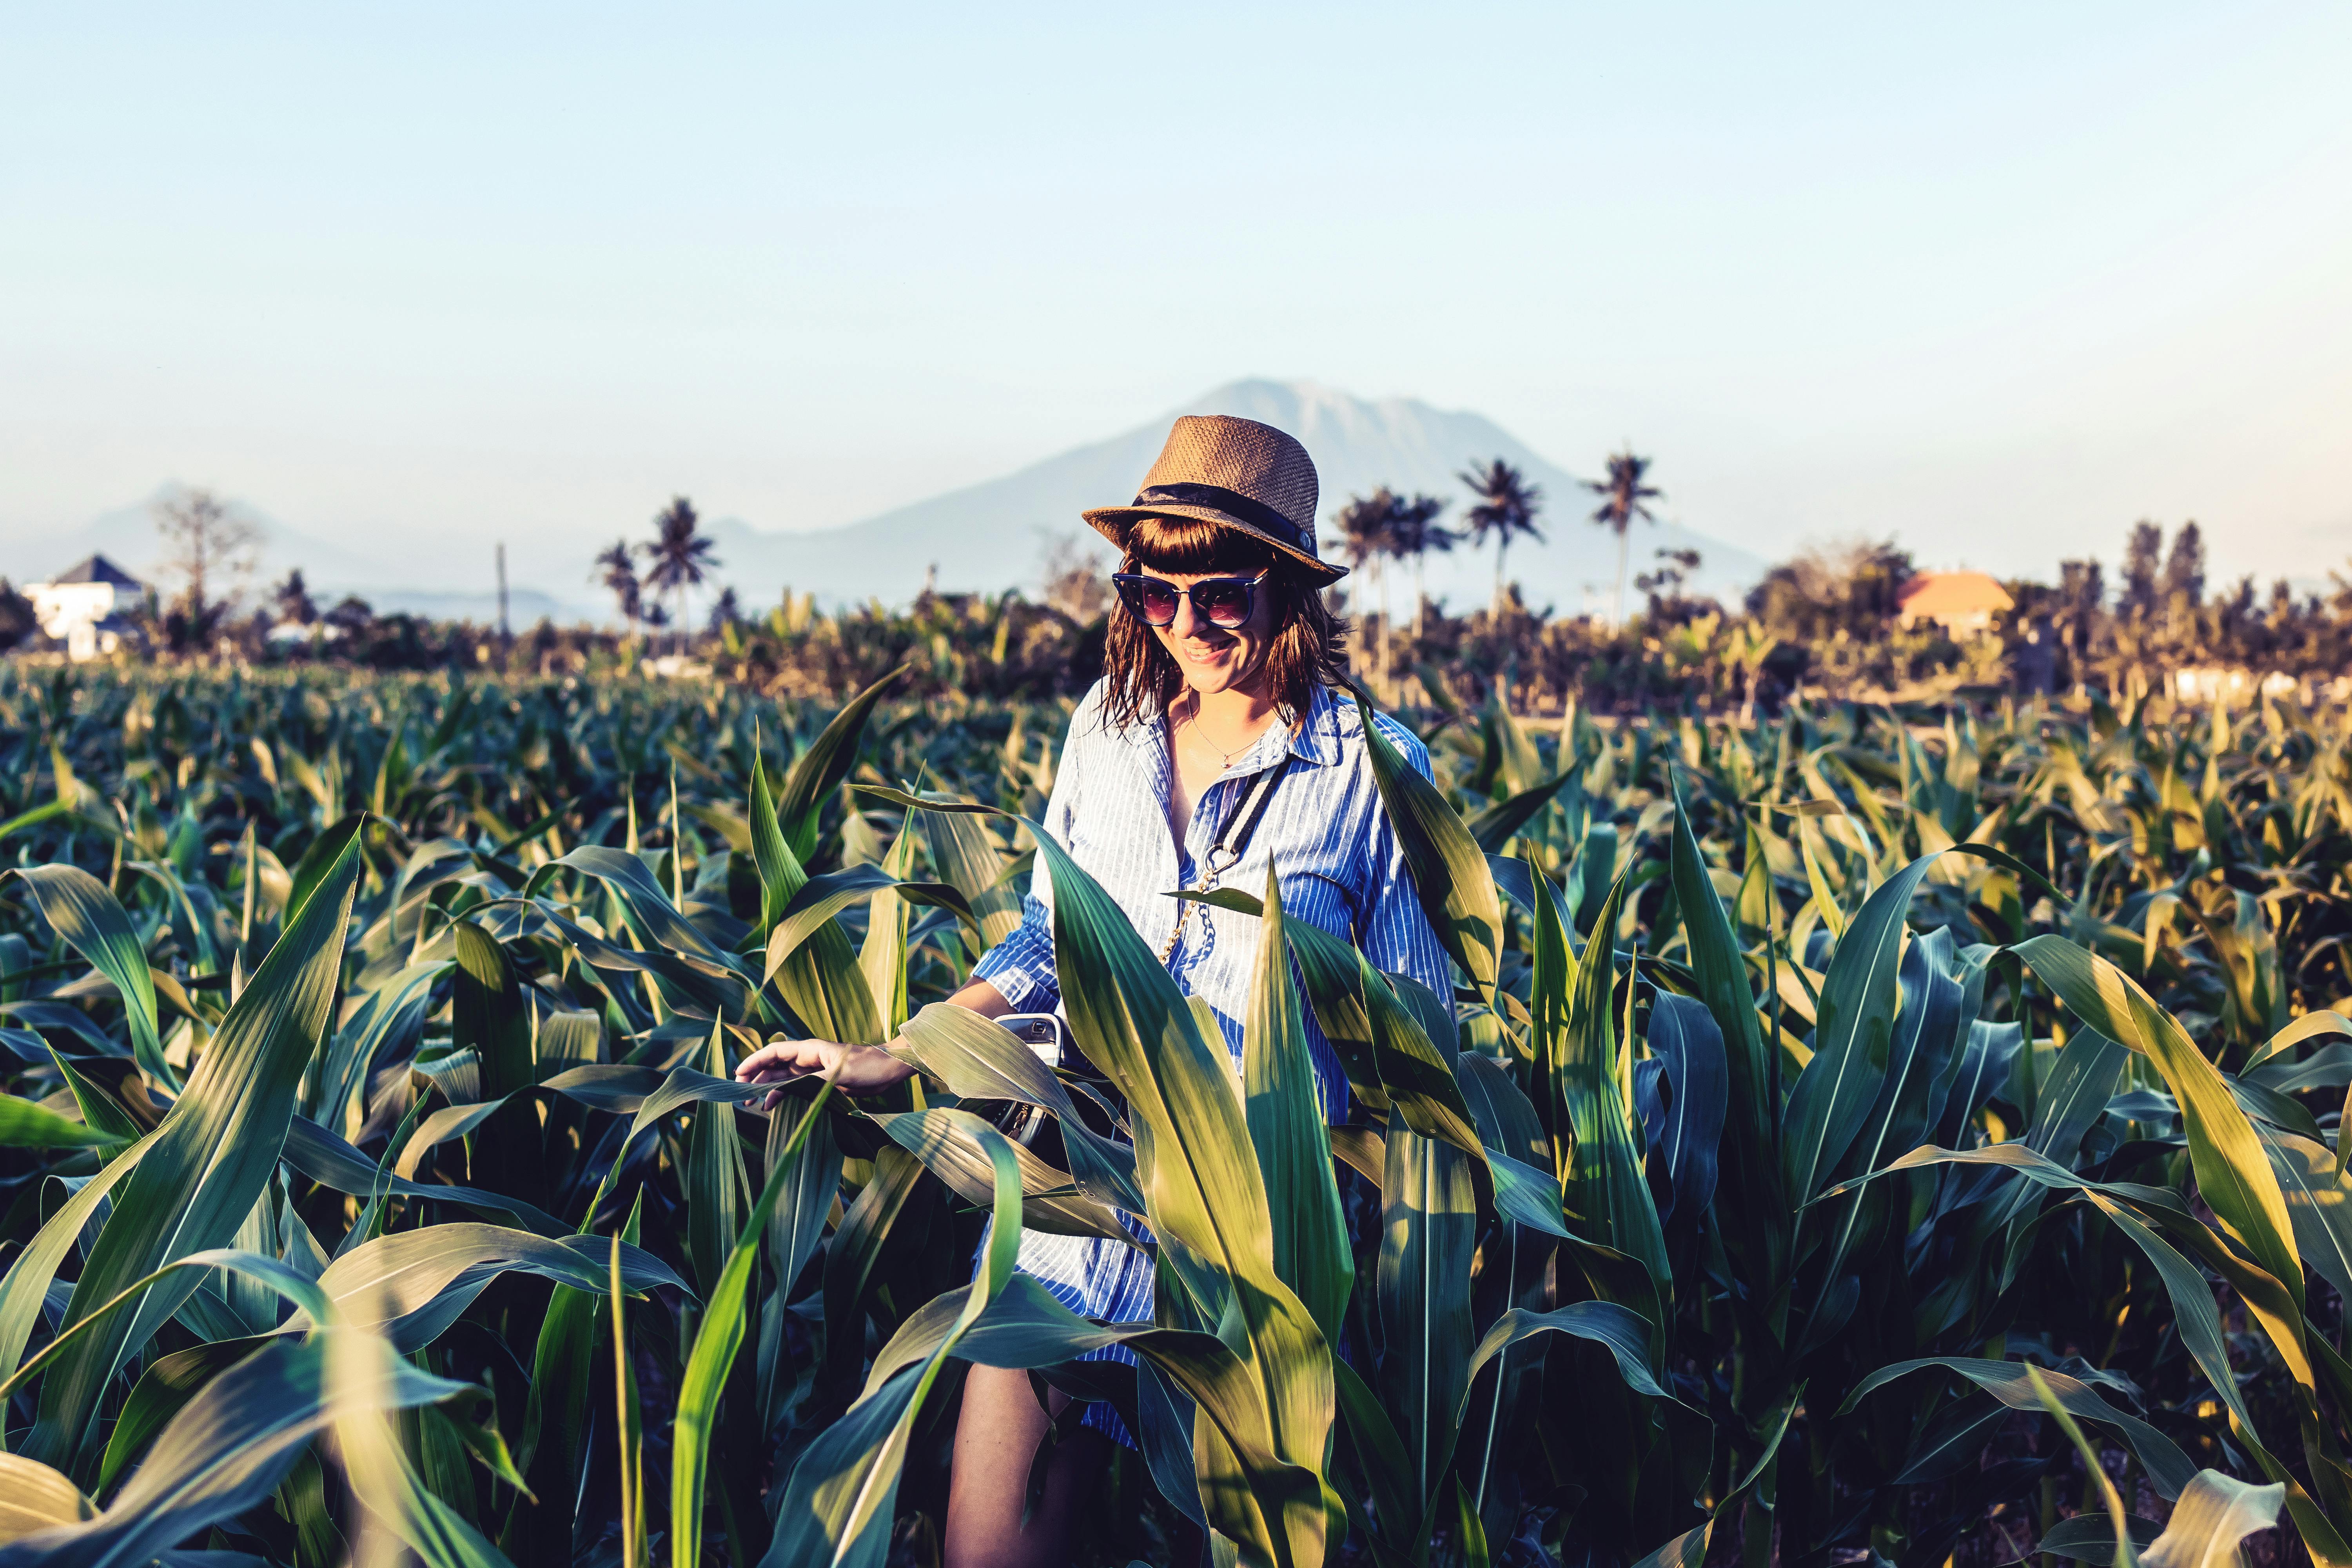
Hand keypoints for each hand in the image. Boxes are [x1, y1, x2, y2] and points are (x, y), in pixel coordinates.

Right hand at [734, 1038, 913, 1106]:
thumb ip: (814, 1080)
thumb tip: (791, 1087)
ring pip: (781, 1078)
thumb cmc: (867, 1066)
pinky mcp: (818, 1082)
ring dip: (765, 1088)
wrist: (887, 1070)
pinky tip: (770, 1106)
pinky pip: (793, 1087)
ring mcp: (811, 1071)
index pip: (774, 1052)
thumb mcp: (840, 1073)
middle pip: (773, 1066)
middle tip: (740, 1095)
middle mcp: (806, 1059)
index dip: (754, 1062)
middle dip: (755, 1078)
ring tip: (750, 1103)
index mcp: (809, 1050)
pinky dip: (780, 1095)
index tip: (738, 1074)